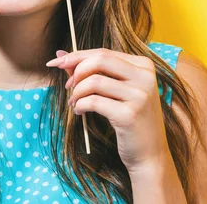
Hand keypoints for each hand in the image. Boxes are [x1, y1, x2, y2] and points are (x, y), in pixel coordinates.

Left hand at [46, 48, 171, 172]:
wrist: (150, 154)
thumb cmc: (129, 118)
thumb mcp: (114, 90)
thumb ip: (89, 70)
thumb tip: (60, 53)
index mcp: (144, 65)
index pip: (103, 52)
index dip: (76, 56)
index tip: (56, 63)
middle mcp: (145, 77)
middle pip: (99, 60)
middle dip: (76, 71)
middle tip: (68, 87)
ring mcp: (140, 96)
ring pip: (94, 81)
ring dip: (77, 92)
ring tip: (75, 103)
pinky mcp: (130, 115)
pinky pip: (94, 102)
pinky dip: (80, 105)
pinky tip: (80, 112)